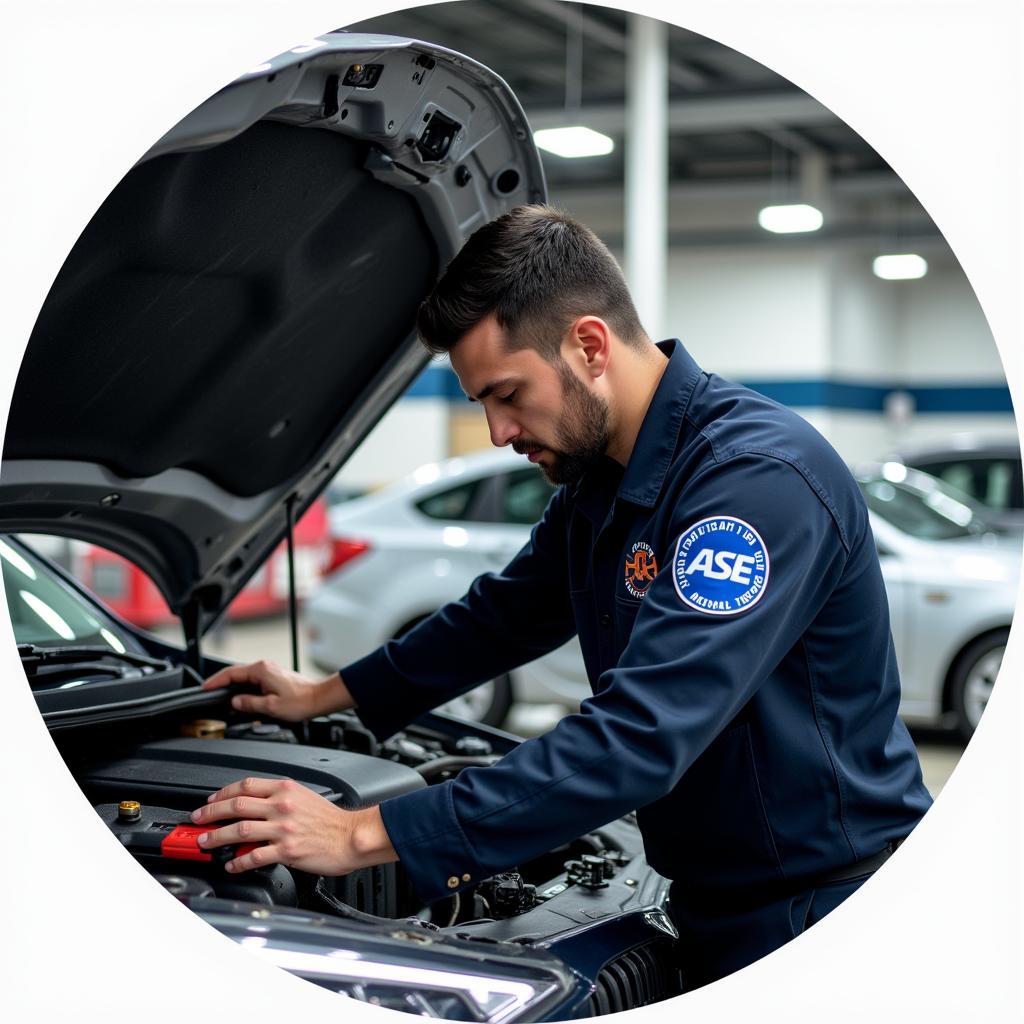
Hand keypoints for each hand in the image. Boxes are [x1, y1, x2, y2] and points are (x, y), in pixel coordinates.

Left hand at [191, 776, 395, 874]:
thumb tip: (255, 806)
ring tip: (205, 842)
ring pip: (239, 830)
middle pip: (237, 805)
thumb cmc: (332, 820)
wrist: (352, 836)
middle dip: (211, 813)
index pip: (246, 785)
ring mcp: (283, 829)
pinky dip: (238, 861)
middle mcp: (282, 806)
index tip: (211, 801)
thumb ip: (280, 798)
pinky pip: (254, 856)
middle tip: (198, 820)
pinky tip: (231, 864)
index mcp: (286, 789)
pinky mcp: (286, 850)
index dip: (223, 793)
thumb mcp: (305, 796)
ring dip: (216, 836)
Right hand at [200, 660, 353, 720]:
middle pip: (235, 673)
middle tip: (208, 692)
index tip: (204, 688)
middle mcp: (264, 667)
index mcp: (261, 670)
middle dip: (220, 683)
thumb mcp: (271, 706)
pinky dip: (243, 687)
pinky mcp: (273, 677)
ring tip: (220, 696)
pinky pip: (252, 681)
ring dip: (232, 685)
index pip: (231, 673)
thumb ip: (249, 703)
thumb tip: (234, 702)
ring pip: (244, 677)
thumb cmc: (301, 701)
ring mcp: (269, 671)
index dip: (215, 681)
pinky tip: (240, 697)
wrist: (319, 698)